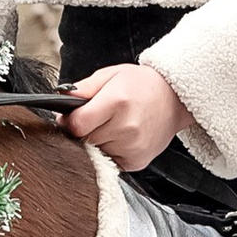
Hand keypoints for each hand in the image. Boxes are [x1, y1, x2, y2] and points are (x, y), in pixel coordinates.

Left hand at [63, 63, 184, 171]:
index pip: (77, 125)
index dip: (69, 121)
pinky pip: (109, 162)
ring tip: (111, 126)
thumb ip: (83, 88)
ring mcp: (133, 147)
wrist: (174, 99)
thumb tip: (61, 100)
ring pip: (96, 152)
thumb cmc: (142, 85)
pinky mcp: (137, 161)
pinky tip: (120, 137)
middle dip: (84, 131)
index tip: (71, 117)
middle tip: (95, 119)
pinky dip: (109, 152)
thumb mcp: (110, 75)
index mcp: (117, 102)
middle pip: (85, 140)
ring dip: (96, 142)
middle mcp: (126, 128)